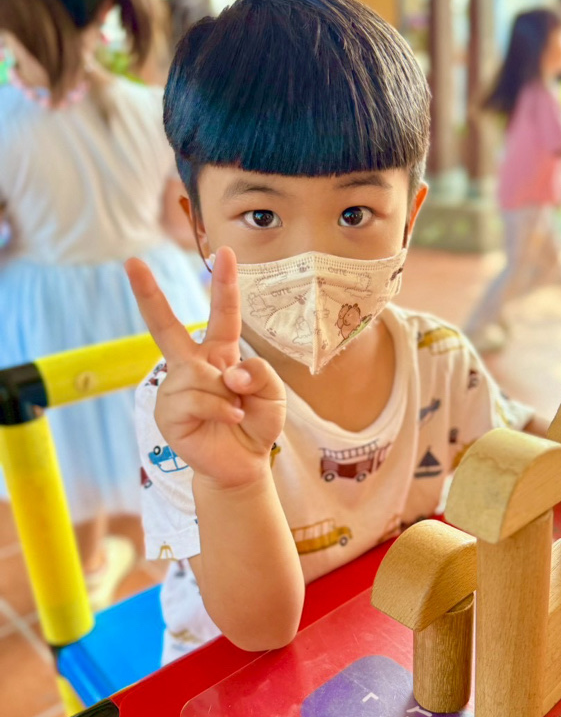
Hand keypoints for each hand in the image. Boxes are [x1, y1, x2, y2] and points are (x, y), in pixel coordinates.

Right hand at [126, 247, 285, 489]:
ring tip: (235, 412)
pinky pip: (196, 399)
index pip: (222, 314)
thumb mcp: (274, 396)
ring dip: (226, 394)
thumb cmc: (256, 425)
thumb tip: (229, 371)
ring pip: (200, 374)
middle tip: (131, 262)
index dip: (224, 284)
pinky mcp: (168, 413)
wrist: (243, 465)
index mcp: (220, 354)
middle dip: (147, 294)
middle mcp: (192, 366)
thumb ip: (261, 374)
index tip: (226, 252)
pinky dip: (220, 409)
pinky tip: (228, 420)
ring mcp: (176, 388)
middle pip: (166, 326)